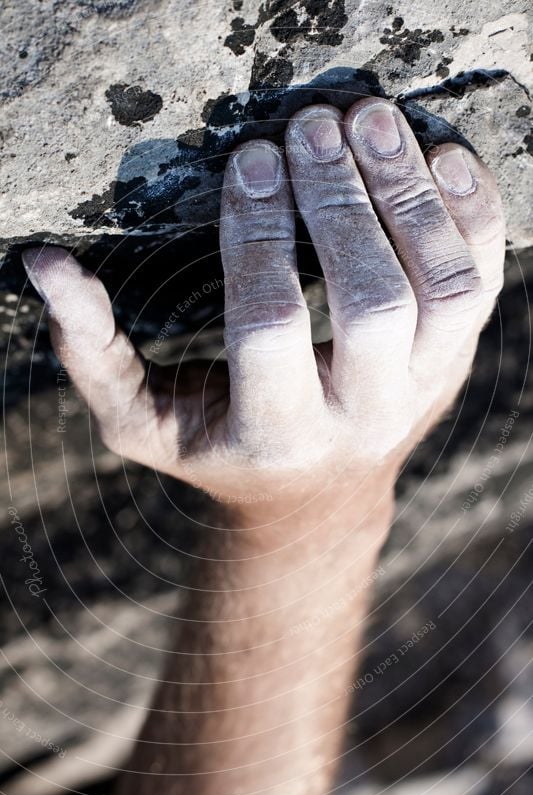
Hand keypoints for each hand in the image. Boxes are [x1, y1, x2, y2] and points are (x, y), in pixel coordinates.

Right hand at [23, 97, 504, 508]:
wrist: (317, 496)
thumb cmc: (221, 448)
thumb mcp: (143, 421)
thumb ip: (92, 352)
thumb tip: (45, 266)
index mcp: (276, 433)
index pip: (272, 325)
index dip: (259, 236)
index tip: (249, 161)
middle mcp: (363, 417)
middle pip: (372, 304)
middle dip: (340, 206)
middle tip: (309, 129)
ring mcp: (423, 391)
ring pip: (443, 289)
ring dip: (409, 195)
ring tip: (367, 122)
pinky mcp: (456, 362)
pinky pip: (484, 283)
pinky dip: (471, 211)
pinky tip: (433, 155)